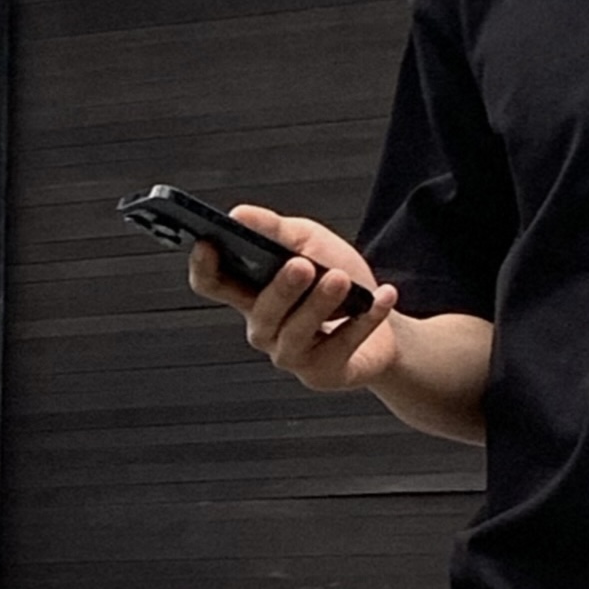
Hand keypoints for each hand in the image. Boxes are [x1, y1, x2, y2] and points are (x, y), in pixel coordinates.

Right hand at [188, 205, 404, 396]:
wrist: (384, 323)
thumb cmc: (337, 280)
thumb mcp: (309, 243)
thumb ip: (275, 230)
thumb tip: (237, 215)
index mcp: (251, 294)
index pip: (212, 285)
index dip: (204, 268)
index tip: (208, 244)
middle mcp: (264, 329)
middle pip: (260, 313)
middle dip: (281, 289)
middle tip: (302, 265)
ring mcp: (291, 356)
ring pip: (296, 333)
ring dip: (319, 304)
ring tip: (340, 279)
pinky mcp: (323, 374)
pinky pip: (341, 345)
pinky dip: (366, 319)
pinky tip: (384, 296)